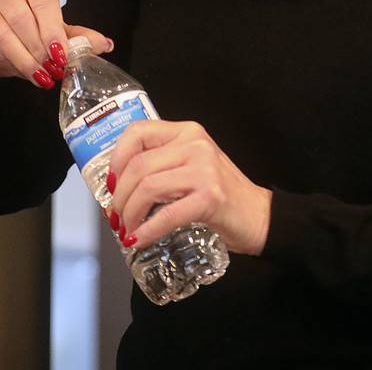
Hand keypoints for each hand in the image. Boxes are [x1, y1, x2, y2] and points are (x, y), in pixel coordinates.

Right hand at [0, 0, 109, 88]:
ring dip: (25, 61)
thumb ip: (80, 36)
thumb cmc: (37, 20)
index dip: (53, 29)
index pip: (42, 1)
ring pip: (4, 37)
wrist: (9, 28)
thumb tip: (105, 45)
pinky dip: (10, 66)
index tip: (61, 53)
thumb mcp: (60, 25)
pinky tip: (25, 74)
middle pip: (21, 19)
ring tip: (42, 77)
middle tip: (54, 70)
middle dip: (39, 49)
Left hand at [107, 120, 271, 255]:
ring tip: (127, 230)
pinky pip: (166, 214)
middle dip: (119, 196)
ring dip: (130, 214)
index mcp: (187, 132)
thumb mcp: (191, 166)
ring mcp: (204, 170)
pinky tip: (139, 240)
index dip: (116, 158)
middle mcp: (195, 144)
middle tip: (116, 217)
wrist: (260, 216)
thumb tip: (116, 188)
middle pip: (138, 165)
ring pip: (147, 187)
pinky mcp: (210, 197)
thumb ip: (162, 166)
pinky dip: (147, 230)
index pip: (138, 132)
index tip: (111, 182)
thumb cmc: (221, 195)